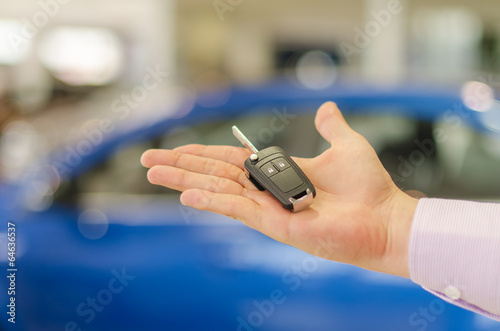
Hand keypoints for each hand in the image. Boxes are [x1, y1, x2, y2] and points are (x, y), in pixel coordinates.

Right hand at [141, 102, 417, 276]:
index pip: (229, 161)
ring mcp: (268, 209)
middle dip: (180, 166)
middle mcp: (266, 192)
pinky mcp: (275, 224)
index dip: (200, 154)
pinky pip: (237, 210)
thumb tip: (325, 108)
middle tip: (147, 160)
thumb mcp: (347, 146)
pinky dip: (211, 202)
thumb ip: (331, 128)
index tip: (175, 149)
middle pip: (214, 175)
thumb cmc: (369, 188)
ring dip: (184, 182)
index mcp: (277, 174)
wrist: (385, 218)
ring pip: (217, 191)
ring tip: (153, 174)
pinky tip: (186, 196)